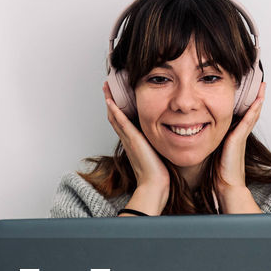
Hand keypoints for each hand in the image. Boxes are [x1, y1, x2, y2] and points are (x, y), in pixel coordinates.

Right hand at [103, 82, 169, 197]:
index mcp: (132, 142)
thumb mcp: (156, 153)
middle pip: (114, 116)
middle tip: (107, 86)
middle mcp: (127, 139)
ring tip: (107, 87)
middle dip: (110, 100)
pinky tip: (111, 102)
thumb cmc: (157, 173)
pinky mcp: (133, 140)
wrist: (154, 184)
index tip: (114, 96)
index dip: (116, 108)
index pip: (121, 122)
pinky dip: (115, 112)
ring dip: (110, 101)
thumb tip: (164, 137)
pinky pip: (121, 123)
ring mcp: (128, 139)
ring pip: (115, 117)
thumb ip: (155, 144)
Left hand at [216, 81, 265, 210]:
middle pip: (251, 112)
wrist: (226, 186)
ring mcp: (241, 137)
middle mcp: (239, 135)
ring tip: (262, 87)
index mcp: (234, 138)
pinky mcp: (239, 139)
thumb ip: (211, 143)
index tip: (249, 93)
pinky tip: (257, 100)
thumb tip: (196, 136)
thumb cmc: (219, 174)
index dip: (247, 105)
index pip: (242, 117)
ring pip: (252, 114)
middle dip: (255, 98)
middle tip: (260, 84)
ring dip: (258, 100)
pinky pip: (248, 121)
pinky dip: (253, 110)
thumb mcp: (214, 153)